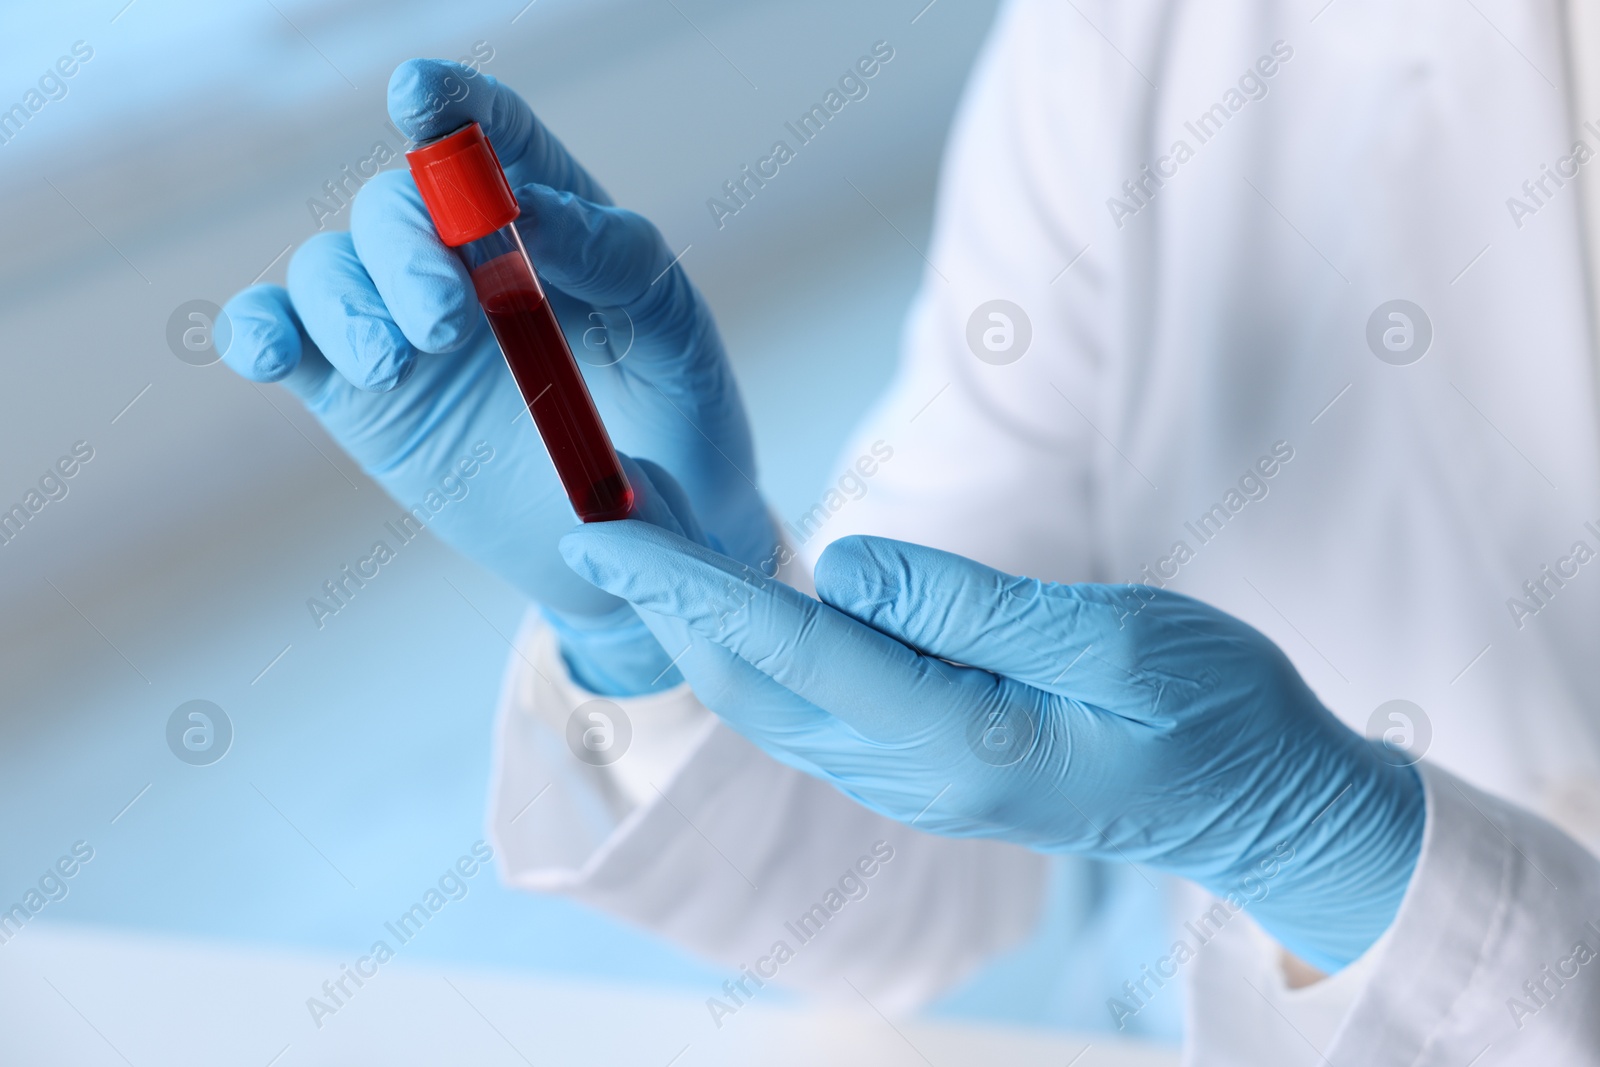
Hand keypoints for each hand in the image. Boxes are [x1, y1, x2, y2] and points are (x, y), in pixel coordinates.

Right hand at [220, 59, 771, 692]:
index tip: (419, 96)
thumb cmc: (675, 416)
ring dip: (344, 302)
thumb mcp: (674, 332)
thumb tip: (530, 211)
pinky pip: (282, 339)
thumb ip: (615, 259)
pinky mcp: (360, 396)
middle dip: (405, 248)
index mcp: (548, 222)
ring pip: (328, 268)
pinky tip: (269, 351)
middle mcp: (463, 261)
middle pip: (394, 205)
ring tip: (395, 365)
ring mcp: (404, 327)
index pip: (489, 137)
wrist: (646, 537)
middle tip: (447, 323)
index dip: (451, 104)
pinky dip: (257, 331)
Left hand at [560, 513, 1425, 971]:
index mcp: (962, 743)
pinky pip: (818, 711)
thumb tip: (844, 565)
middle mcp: (914, 778)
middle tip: (608, 521)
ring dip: (708, 629)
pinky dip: (762, 653)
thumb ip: (972, 607)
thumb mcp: (1116, 637)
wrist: (1262, 808)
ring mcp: (916, 785)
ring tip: (656, 548)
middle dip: (674, 606)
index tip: (614, 535)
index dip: (696, 588)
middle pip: (759, 688)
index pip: (796, 651)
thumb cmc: (1215, 714)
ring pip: (778, 706)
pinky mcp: (929, 771)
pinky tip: (741, 605)